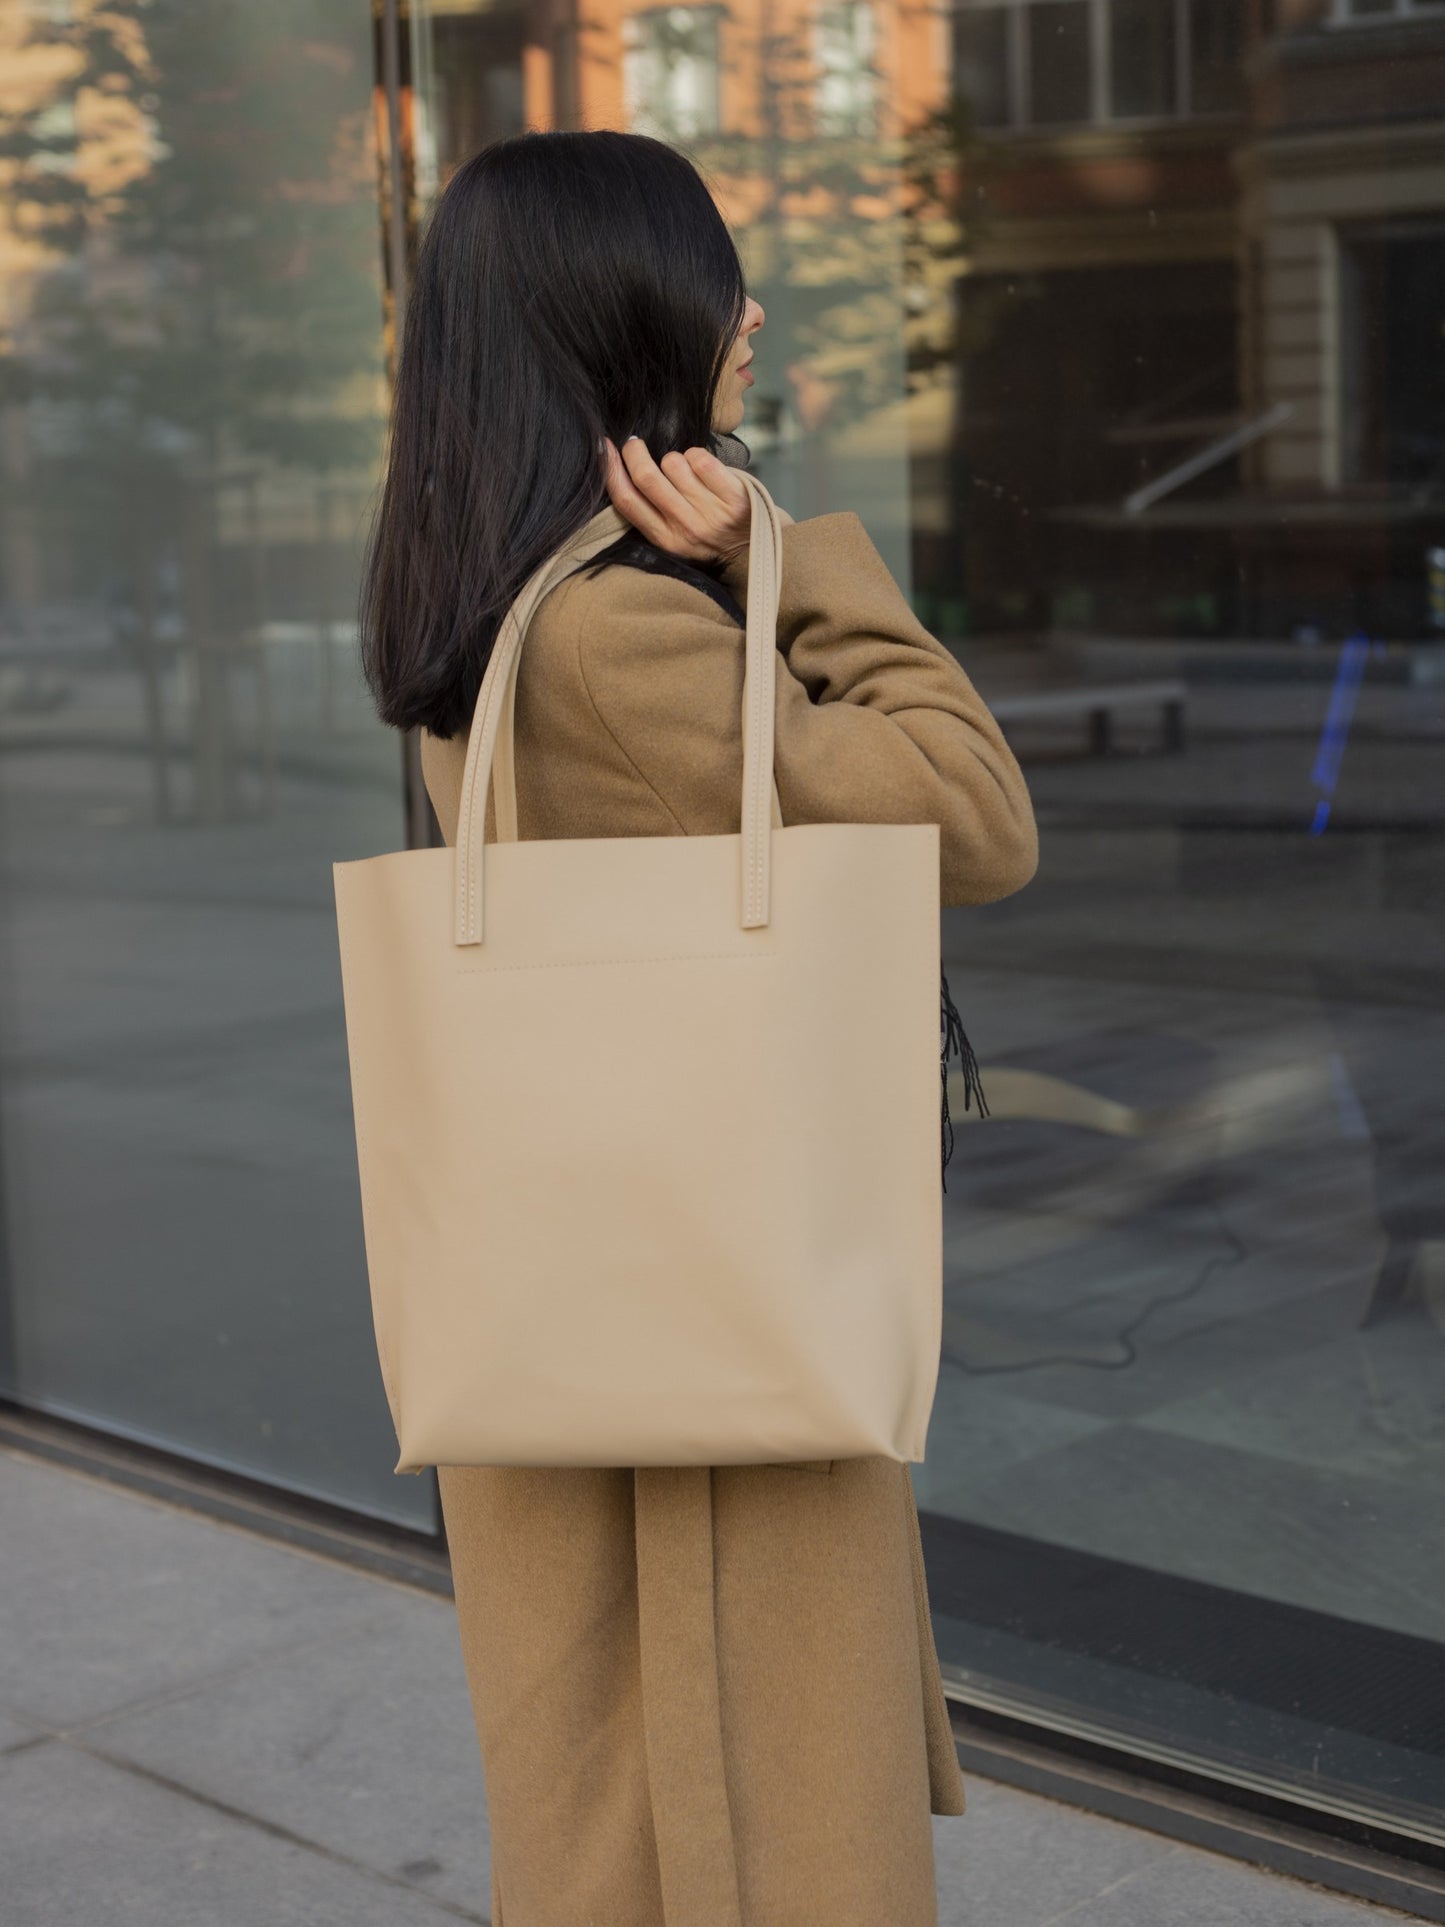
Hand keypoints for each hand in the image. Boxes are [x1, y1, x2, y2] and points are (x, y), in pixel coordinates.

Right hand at [603, 435, 751, 564]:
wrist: (755, 550)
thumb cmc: (709, 537)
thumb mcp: (675, 537)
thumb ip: (652, 513)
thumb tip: (622, 469)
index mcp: (665, 540)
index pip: (628, 501)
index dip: (610, 470)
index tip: (604, 448)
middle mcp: (686, 528)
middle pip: (646, 477)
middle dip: (635, 451)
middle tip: (635, 444)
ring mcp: (711, 513)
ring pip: (673, 463)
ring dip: (675, 459)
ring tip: (685, 471)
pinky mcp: (734, 498)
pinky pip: (701, 458)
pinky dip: (697, 455)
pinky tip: (703, 468)